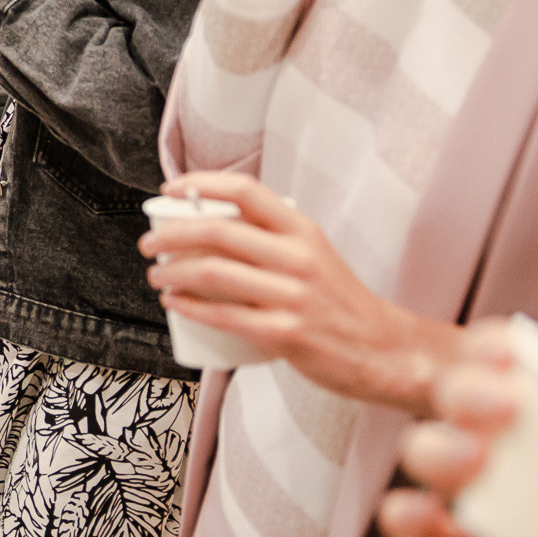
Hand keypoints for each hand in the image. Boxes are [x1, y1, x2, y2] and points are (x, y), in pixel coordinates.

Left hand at [139, 171, 458, 413]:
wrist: (389, 352)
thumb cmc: (342, 303)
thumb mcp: (315, 254)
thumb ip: (272, 239)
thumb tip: (209, 226)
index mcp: (303, 230)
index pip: (245, 191)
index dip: (200, 184)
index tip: (169, 191)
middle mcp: (298, 257)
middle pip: (218, 231)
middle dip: (170, 234)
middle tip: (149, 244)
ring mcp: (293, 296)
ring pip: (213, 273)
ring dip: (172, 272)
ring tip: (156, 275)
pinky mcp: (287, 334)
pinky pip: (225, 316)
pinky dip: (189, 307)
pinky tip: (174, 302)